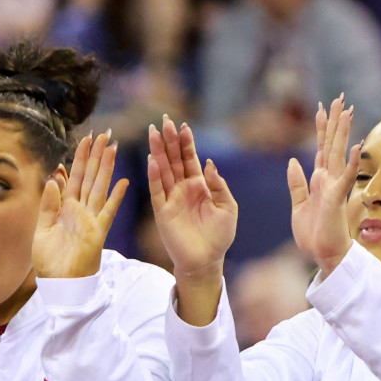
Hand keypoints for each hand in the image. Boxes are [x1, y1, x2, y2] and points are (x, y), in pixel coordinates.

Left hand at [33, 132, 128, 277]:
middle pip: (89, 177)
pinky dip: (115, 197)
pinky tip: (123, 181)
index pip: (74, 178)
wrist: (58, 285)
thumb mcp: (41, 230)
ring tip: (112, 147)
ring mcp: (91, 220)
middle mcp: (80, 211)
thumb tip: (53, 178)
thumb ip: (48, 205)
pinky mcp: (97, 233)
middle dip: (96, 156)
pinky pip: (108, 212)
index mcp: (65, 209)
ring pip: (99, 188)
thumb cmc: (49, 262)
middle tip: (103, 134)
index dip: (79, 158)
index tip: (85, 140)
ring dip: (106, 168)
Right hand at [147, 114, 236, 278]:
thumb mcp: (228, 207)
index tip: (183, 126)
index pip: (190, 159)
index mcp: (199, 185)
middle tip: (163, 120)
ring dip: (158, 152)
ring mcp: (171, 199)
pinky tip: (152, 161)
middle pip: (173, 159)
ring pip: (163, 170)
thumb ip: (218, 185)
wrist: (206, 260)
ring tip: (153, 133)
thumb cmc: (219, 236)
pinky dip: (154, 176)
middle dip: (169, 140)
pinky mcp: (163, 211)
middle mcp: (183, 188)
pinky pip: (157, 191)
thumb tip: (209, 163)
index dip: (186, 143)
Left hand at [289, 96, 359, 274]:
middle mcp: (328, 180)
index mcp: (318, 180)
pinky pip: (345, 178)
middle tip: (339, 98)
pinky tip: (355, 146)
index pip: (320, 148)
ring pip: (338, 154)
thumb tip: (292, 162)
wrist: (322, 254)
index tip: (322, 107)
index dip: (321, 128)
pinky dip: (350, 162)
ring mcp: (334, 187)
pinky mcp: (337, 199)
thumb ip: (297, 184)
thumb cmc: (313, 233)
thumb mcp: (298, 205)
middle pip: (331, 144)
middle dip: (334, 122)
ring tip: (348, 111)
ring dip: (343, 133)